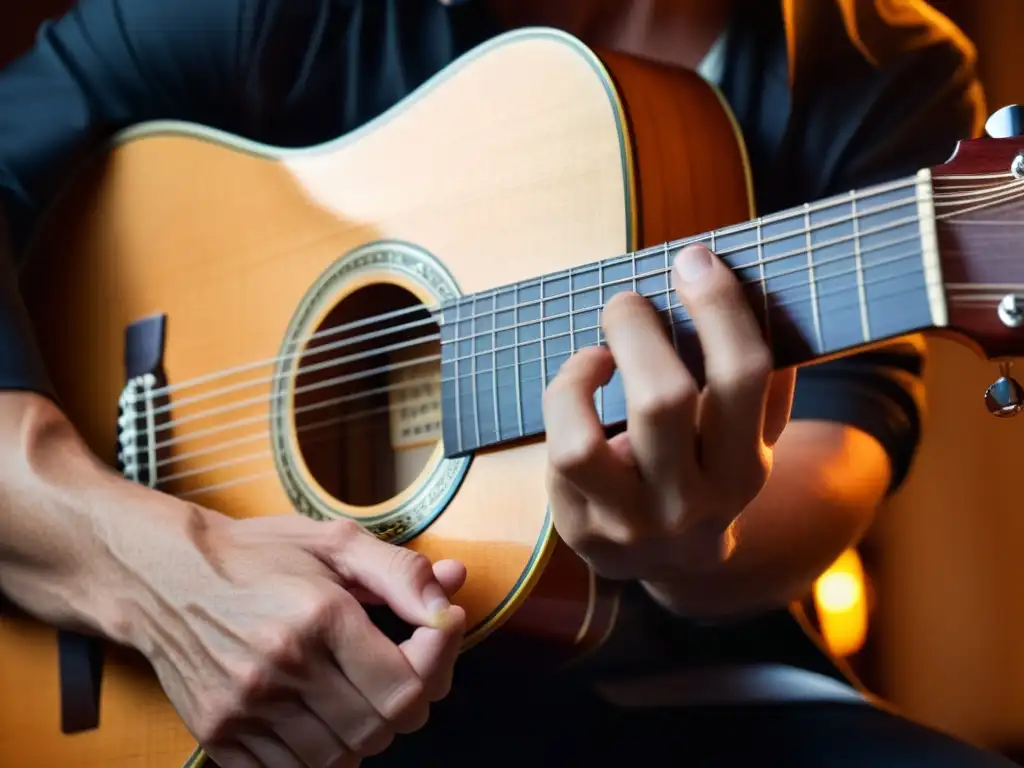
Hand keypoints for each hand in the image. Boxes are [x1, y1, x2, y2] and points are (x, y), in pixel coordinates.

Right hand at [114, 505, 465, 767]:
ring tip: (352, 690)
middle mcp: (282, 667)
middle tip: (391, 669)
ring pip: (340, 759)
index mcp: (319, 616)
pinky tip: (315, 714)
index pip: (406, 686)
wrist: (164, 577)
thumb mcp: (336, 542)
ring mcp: (245, 708)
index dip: (434, 669)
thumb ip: (401, 572)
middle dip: (401, 703)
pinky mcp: (218, 735)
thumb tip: (450, 597)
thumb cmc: (257, 555)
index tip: (430, 641)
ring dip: (361, 732)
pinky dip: (316, 753)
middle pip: (380, 729)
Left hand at [542, 243, 794, 581]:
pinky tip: (578, 392)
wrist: (679, 561)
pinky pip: (556, 455)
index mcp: (746, 471)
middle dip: (635, 330)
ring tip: (595, 355)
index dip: (718, 306)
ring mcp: (630, 525)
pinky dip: (563, 404)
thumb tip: (754, 287)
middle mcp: (691, 504)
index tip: (693, 260)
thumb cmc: (711, 470)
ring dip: (580, 377)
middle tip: (626, 304)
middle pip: (662, 399)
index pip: (742, 375)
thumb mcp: (751, 435)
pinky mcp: (581, 530)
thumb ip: (762, 378)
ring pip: (582, 446)